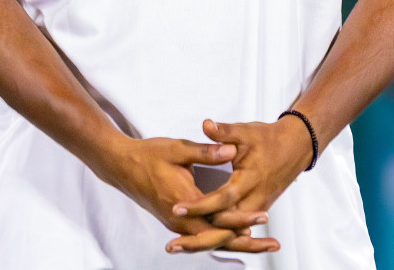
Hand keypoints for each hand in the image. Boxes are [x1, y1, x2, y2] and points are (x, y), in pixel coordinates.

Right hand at [91, 136, 271, 250]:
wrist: (120, 165)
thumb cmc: (147, 155)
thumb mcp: (177, 148)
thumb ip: (206, 151)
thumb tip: (231, 150)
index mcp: (183, 201)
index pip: (218, 218)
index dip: (243, 218)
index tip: (264, 216)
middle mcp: (180, 220)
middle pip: (218, 239)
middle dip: (247, 242)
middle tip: (273, 243)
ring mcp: (176, 225)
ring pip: (211, 242)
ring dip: (236, 244)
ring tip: (262, 245)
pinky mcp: (175, 223)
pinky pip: (202, 238)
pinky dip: (221, 240)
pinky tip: (236, 238)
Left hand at [164, 116, 313, 253]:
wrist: (295, 147)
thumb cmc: (269, 139)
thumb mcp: (245, 132)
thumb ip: (224, 132)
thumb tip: (206, 125)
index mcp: (249, 180)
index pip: (222, 199)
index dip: (199, 205)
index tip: (178, 208)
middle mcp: (255, 198)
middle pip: (226, 223)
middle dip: (200, 232)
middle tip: (175, 239)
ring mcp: (257, 206)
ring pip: (231, 229)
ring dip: (208, 236)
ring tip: (181, 241)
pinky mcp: (257, 208)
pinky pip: (236, 226)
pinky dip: (219, 232)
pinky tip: (201, 234)